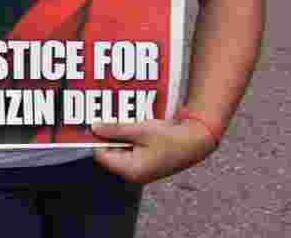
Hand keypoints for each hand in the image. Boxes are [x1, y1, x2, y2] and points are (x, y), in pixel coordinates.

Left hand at [91, 118, 217, 184]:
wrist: (197, 141)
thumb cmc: (170, 138)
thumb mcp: (140, 130)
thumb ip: (115, 130)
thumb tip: (94, 128)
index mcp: (130, 170)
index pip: (101, 155)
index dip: (96, 138)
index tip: (93, 122)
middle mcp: (133, 174)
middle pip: (110, 153)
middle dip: (108, 136)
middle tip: (107, 117)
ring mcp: (140, 170)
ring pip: (120, 149)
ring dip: (120, 135)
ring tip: (123, 120)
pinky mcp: (146, 163)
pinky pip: (131, 149)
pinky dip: (129, 138)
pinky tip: (133, 126)